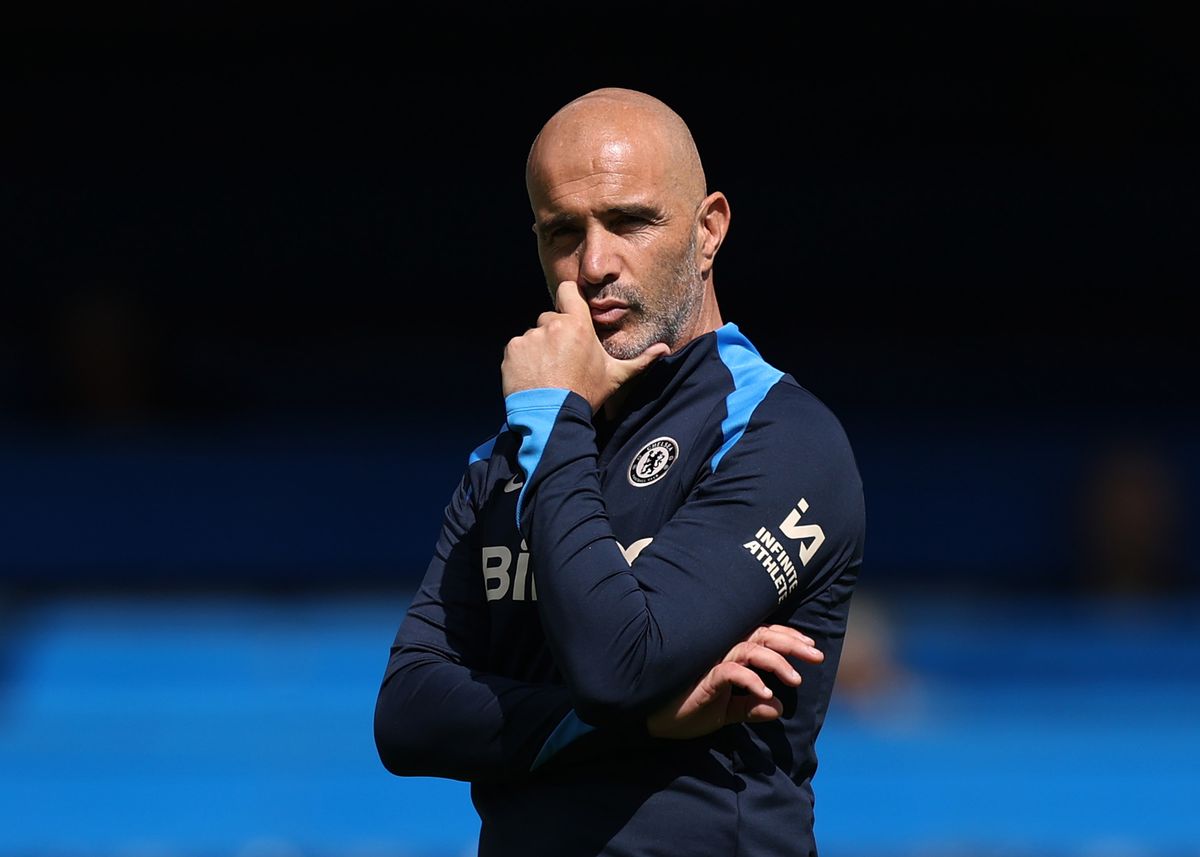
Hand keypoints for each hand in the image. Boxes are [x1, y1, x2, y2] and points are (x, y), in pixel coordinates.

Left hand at [501, 281, 669, 410]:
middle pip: (551, 318)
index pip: (568, 290)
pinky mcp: (512, 350)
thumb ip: (640, 360)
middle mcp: (552, 324)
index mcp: (578, 324)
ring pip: (534, 335)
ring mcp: (529, 337)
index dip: (569, 298)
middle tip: (561, 358)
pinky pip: (517, 349)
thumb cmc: (586, 393)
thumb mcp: (616, 376)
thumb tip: (664, 349)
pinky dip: (523, 360)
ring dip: (538, 348)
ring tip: (547, 372)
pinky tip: (533, 376)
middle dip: (555, 333)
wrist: (553, 417)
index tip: (571, 310)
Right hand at [645, 625, 823, 739]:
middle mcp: (723, 651)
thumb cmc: (691, 709)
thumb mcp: (727, 712)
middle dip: (792, 644)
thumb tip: (780, 707)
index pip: (764, 637)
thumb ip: (751, 707)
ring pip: (750, 649)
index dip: (789, 638)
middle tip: (817, 656)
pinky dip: (751, 680)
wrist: (659, 721)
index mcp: (731, 654)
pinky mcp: (704, 677)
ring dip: (776, 662)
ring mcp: (713, 662)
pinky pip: (731, 672)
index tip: (812, 648)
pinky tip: (766, 693)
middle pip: (762, 636)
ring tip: (796, 679)